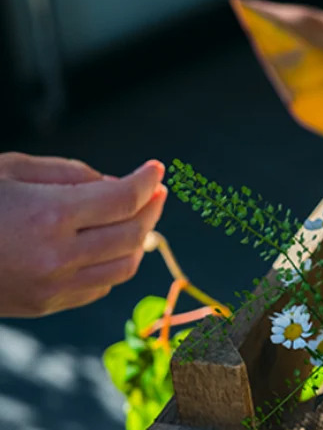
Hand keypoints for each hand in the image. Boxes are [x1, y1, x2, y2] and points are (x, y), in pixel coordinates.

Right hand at [0, 153, 166, 316]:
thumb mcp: (12, 170)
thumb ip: (71, 175)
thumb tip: (119, 185)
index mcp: (48, 216)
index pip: (123, 200)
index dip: (146, 182)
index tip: (156, 168)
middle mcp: (56, 256)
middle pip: (132, 234)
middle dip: (150, 208)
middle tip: (155, 191)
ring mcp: (51, 287)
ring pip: (124, 267)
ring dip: (139, 240)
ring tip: (139, 216)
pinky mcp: (45, 306)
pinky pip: (100, 287)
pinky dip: (114, 264)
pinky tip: (110, 244)